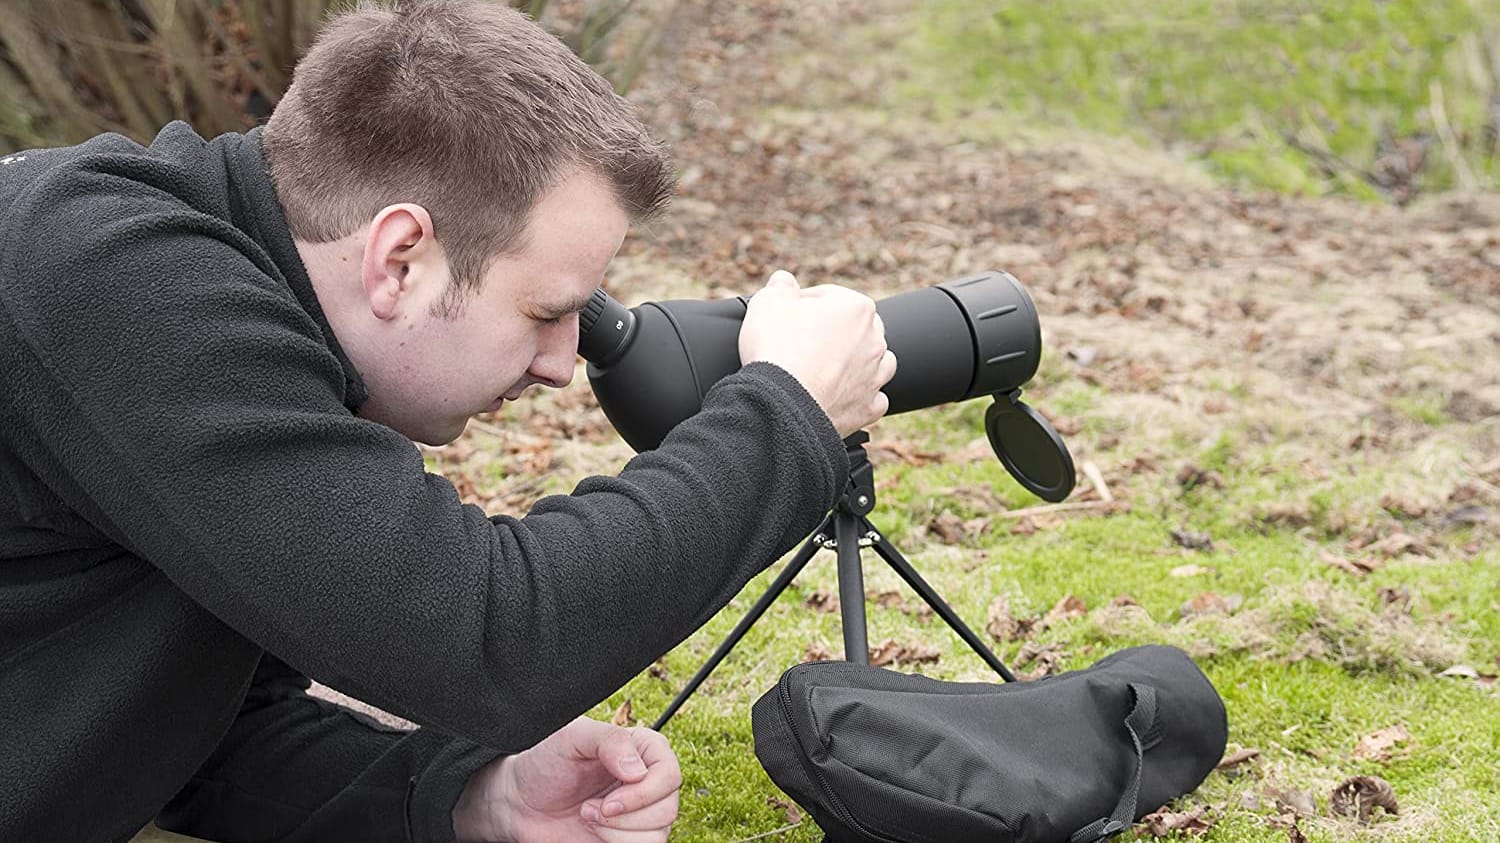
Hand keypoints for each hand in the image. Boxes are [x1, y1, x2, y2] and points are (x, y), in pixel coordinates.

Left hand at [453, 717, 680, 842]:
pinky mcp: (631, 836)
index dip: (645, 793)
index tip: (609, 801)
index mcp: (643, 749)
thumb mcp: (572, 737)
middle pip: (668, 807)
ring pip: (659, 832)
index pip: (670, 773)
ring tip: (588, 815)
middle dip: (624, 816)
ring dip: (617, 832)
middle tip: (589, 807)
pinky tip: (593, 828)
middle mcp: (648, 780)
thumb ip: (610, 741)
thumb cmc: (544, 762)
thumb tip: (640, 772)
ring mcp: (642, 810)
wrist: (520, 802)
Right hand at [738, 269, 896, 436]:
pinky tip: (838, 395)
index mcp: (856, 308)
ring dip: (853, 362)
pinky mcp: (869, 408)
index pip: (828, 297)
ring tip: (824, 368)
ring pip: (872, 362)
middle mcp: (874, 340)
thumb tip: (784, 282)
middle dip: (830, 332)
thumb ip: (780, 286)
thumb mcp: (768, 302)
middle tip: (799, 342)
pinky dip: (857, 396)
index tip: (785, 315)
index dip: (802, 304)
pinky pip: (871, 398)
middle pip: (853, 328)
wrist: (782, 405)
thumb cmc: (777, 350)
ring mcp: (874, 376)